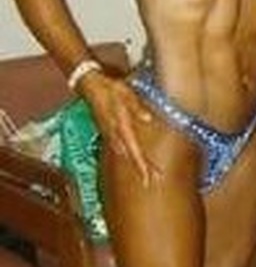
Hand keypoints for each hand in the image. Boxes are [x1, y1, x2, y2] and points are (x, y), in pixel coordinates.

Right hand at [87, 65, 151, 186]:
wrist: (89, 87)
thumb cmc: (108, 88)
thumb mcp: (125, 94)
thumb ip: (136, 108)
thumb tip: (148, 118)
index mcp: (121, 127)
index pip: (133, 151)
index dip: (141, 166)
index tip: (147, 178)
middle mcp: (115, 135)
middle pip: (131, 158)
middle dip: (143, 169)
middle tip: (155, 179)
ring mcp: (111, 136)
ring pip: (126, 155)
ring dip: (137, 164)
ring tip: (149, 173)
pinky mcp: (108, 133)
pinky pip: (120, 149)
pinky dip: (129, 156)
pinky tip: (134, 159)